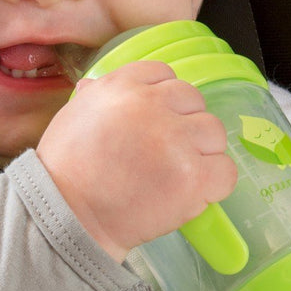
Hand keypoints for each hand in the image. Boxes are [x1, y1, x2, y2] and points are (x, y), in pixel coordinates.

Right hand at [36, 60, 237, 262]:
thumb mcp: (72, 116)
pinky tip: (191, 193)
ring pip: (214, 133)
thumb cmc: (65, 171)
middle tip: (166, 154)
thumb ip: (94, 97)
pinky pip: (225, 171)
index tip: (157, 121)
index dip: (164, 100)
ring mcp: (175, 140)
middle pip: (194, 101)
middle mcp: (151, 105)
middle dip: (184, 126)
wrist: (69, 216)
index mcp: (122, 86)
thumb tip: (95, 86)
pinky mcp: (192, 176)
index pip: (164, 74)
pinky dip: (214, 184)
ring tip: (177, 175)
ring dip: (202, 153)